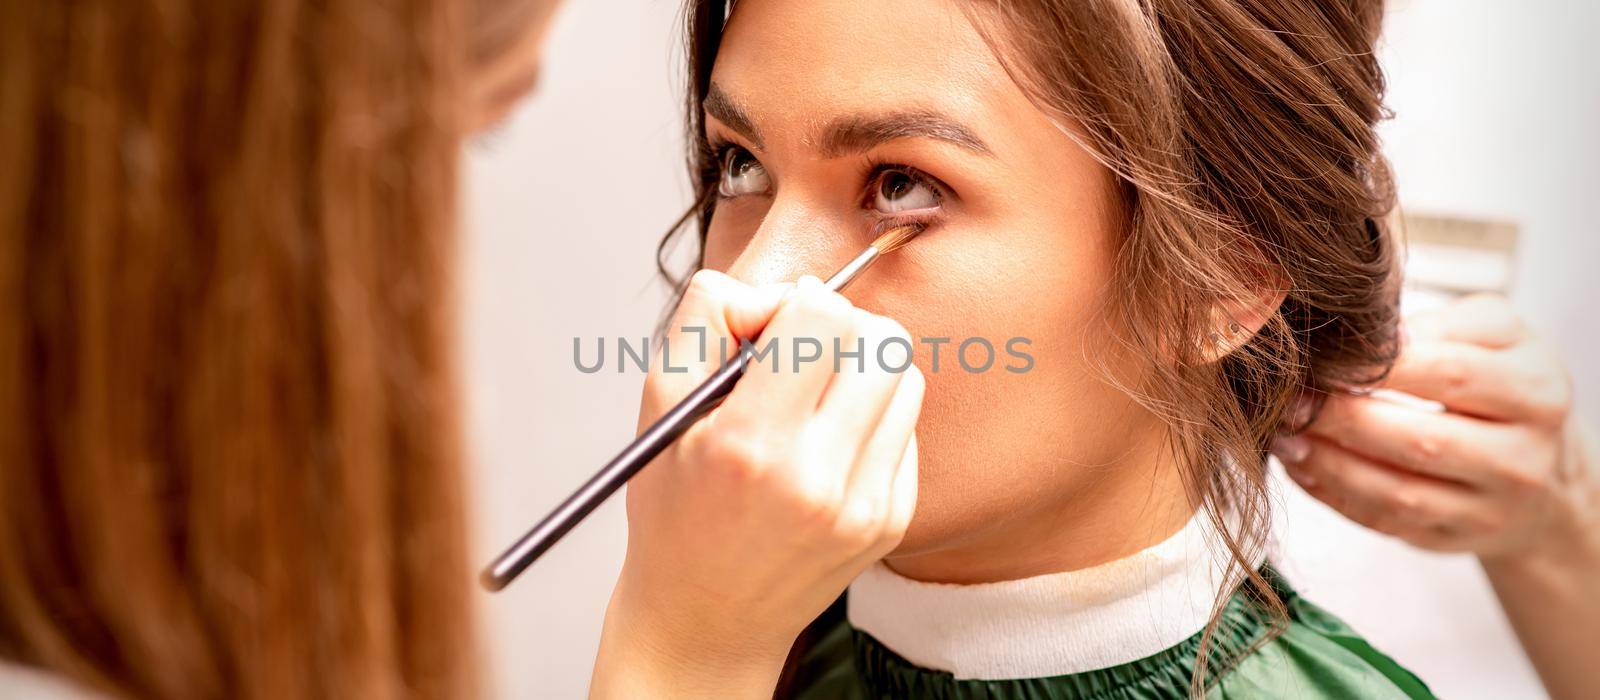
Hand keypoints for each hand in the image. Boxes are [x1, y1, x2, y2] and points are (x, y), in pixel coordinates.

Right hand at [591, 270, 923, 697]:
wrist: (706, 618)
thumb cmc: (675, 507)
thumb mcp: (658, 405)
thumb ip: (705, 320)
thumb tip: (777, 289)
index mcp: (751, 444)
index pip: (823, 314)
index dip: (792, 304)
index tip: (763, 333)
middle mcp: (819, 479)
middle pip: (881, 338)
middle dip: (838, 329)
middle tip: (794, 359)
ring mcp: (865, 505)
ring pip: (905, 377)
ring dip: (862, 371)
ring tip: (810, 403)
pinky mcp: (892, 520)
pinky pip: (908, 426)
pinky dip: (871, 418)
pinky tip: (825, 447)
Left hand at [1271, 294, 1592, 558]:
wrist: (1535, 466)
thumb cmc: (1499, 381)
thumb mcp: (1496, 335)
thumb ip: (1444, 324)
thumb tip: (1380, 337)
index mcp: (1537, 394)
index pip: (1450, 374)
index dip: (1380, 364)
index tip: (1326, 356)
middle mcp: (1521, 460)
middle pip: (1420, 442)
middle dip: (1342, 418)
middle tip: (1292, 398)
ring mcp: (1489, 510)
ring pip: (1398, 493)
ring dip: (1329, 463)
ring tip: (1285, 434)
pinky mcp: (1452, 539)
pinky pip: (1384, 521)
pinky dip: (1334, 493)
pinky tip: (1301, 464)